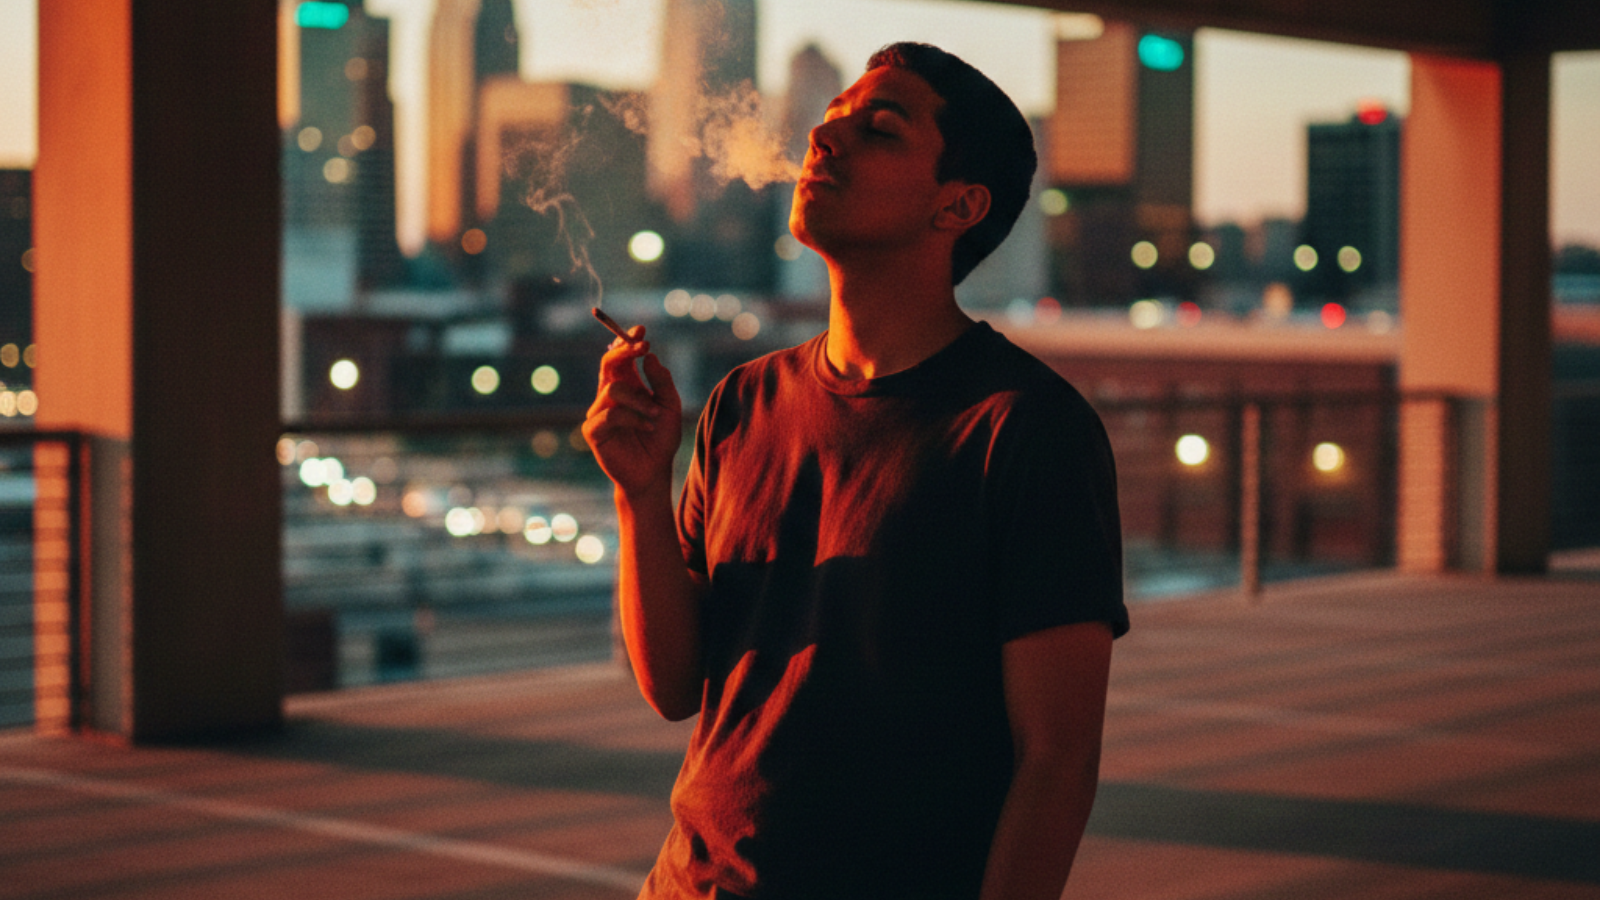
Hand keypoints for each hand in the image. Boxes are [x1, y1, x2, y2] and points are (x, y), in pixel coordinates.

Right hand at [582, 326, 682, 497]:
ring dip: (640, 400)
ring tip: (656, 415)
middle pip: (608, 363)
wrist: (654, 472)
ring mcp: (599, 411)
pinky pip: (611, 414)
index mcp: (627, 385)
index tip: (642, 330)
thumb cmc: (661, 439)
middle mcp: (609, 395)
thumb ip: (662, 381)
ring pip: (614, 389)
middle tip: (643, 347)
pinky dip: (633, 417)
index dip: (628, 341)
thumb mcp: (670, 406)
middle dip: (625, 351)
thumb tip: (650, 356)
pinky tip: (647, 426)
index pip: (621, 357)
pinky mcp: (593, 430)